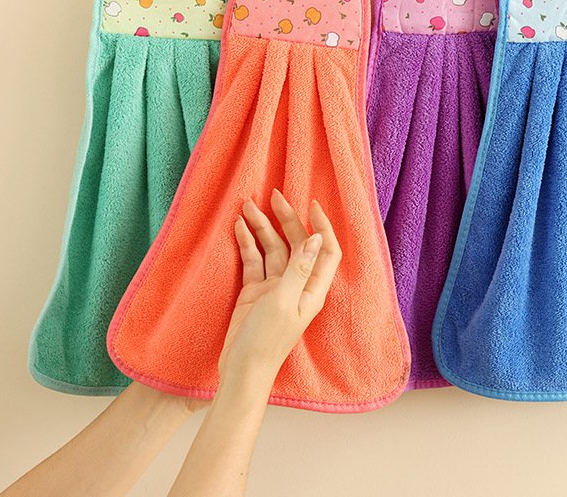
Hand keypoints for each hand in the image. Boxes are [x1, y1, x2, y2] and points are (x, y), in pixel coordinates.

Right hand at [218, 189, 341, 384]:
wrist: (241, 371)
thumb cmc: (266, 342)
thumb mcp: (283, 302)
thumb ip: (298, 268)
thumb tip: (316, 237)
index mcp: (312, 290)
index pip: (326, 251)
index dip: (322, 226)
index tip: (311, 203)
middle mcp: (297, 285)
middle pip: (297, 244)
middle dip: (287, 219)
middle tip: (273, 195)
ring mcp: (275, 287)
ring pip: (272, 249)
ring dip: (262, 227)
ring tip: (247, 205)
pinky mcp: (255, 291)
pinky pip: (254, 260)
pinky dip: (247, 243)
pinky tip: (239, 226)